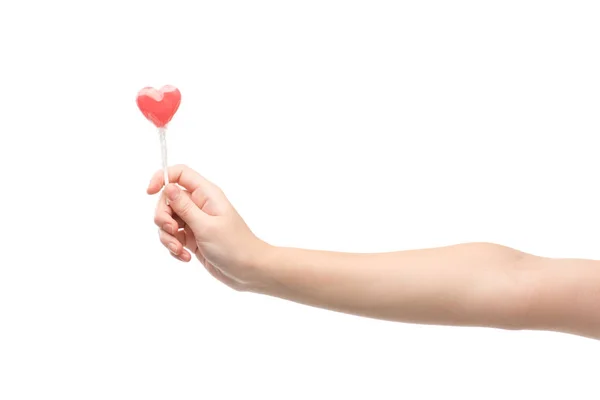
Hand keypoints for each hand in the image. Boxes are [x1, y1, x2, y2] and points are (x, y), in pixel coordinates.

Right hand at [147, 164, 271, 291]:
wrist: (248, 271)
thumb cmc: (233, 246)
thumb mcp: (206, 226)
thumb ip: (184, 207)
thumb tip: (168, 186)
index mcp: (206, 194)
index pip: (180, 174)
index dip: (162, 178)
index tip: (149, 192)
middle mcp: (199, 205)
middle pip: (167, 200)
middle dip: (162, 217)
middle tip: (171, 230)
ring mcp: (195, 222)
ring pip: (167, 221)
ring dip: (167, 237)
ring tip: (180, 250)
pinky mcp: (192, 239)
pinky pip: (173, 238)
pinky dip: (174, 248)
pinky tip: (186, 257)